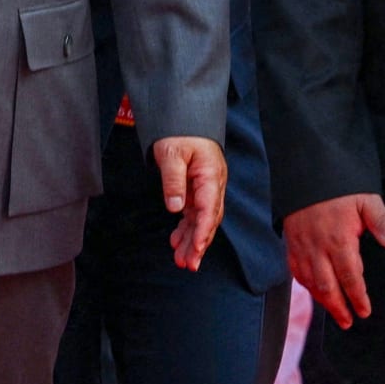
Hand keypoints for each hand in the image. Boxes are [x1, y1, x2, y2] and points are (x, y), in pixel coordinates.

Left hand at [152, 136, 227, 270]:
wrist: (185, 119)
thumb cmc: (181, 132)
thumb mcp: (172, 152)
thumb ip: (173, 180)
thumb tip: (175, 207)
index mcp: (211, 175)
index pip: (209, 208)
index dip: (203, 230)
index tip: (197, 248)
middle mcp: (213, 185)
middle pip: (209, 220)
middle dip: (199, 244)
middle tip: (188, 264)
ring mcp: (206, 189)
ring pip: (201, 221)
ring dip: (192, 241)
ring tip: (182, 261)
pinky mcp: (197, 190)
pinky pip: (193, 214)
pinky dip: (186, 229)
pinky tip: (177, 242)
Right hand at [283, 193, 384, 329]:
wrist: (306, 171)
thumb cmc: (339, 187)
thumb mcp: (366, 200)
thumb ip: (381, 223)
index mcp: (339, 240)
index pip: (350, 277)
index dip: (358, 298)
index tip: (364, 311)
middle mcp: (317, 247)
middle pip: (327, 287)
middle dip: (338, 308)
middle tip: (348, 322)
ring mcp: (301, 246)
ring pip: (309, 282)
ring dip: (322, 301)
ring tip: (334, 312)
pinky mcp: (291, 242)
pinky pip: (296, 270)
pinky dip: (305, 285)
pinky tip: (314, 290)